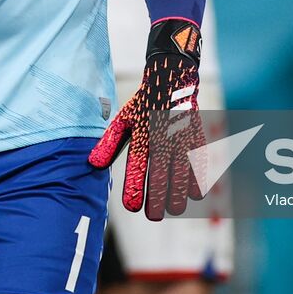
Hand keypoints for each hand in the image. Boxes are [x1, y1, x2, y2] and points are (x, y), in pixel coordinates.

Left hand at [89, 18, 204, 220]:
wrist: (171, 77)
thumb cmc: (143, 104)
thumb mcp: (123, 120)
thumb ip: (109, 143)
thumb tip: (92, 165)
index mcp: (142, 133)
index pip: (137, 166)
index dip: (135, 188)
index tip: (131, 207)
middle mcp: (163, 137)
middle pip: (161, 176)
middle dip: (158, 200)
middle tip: (153, 216)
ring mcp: (182, 138)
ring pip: (183, 173)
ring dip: (178, 195)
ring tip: (173, 209)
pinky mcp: (196, 137)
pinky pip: (199, 162)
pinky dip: (198, 180)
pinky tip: (195, 195)